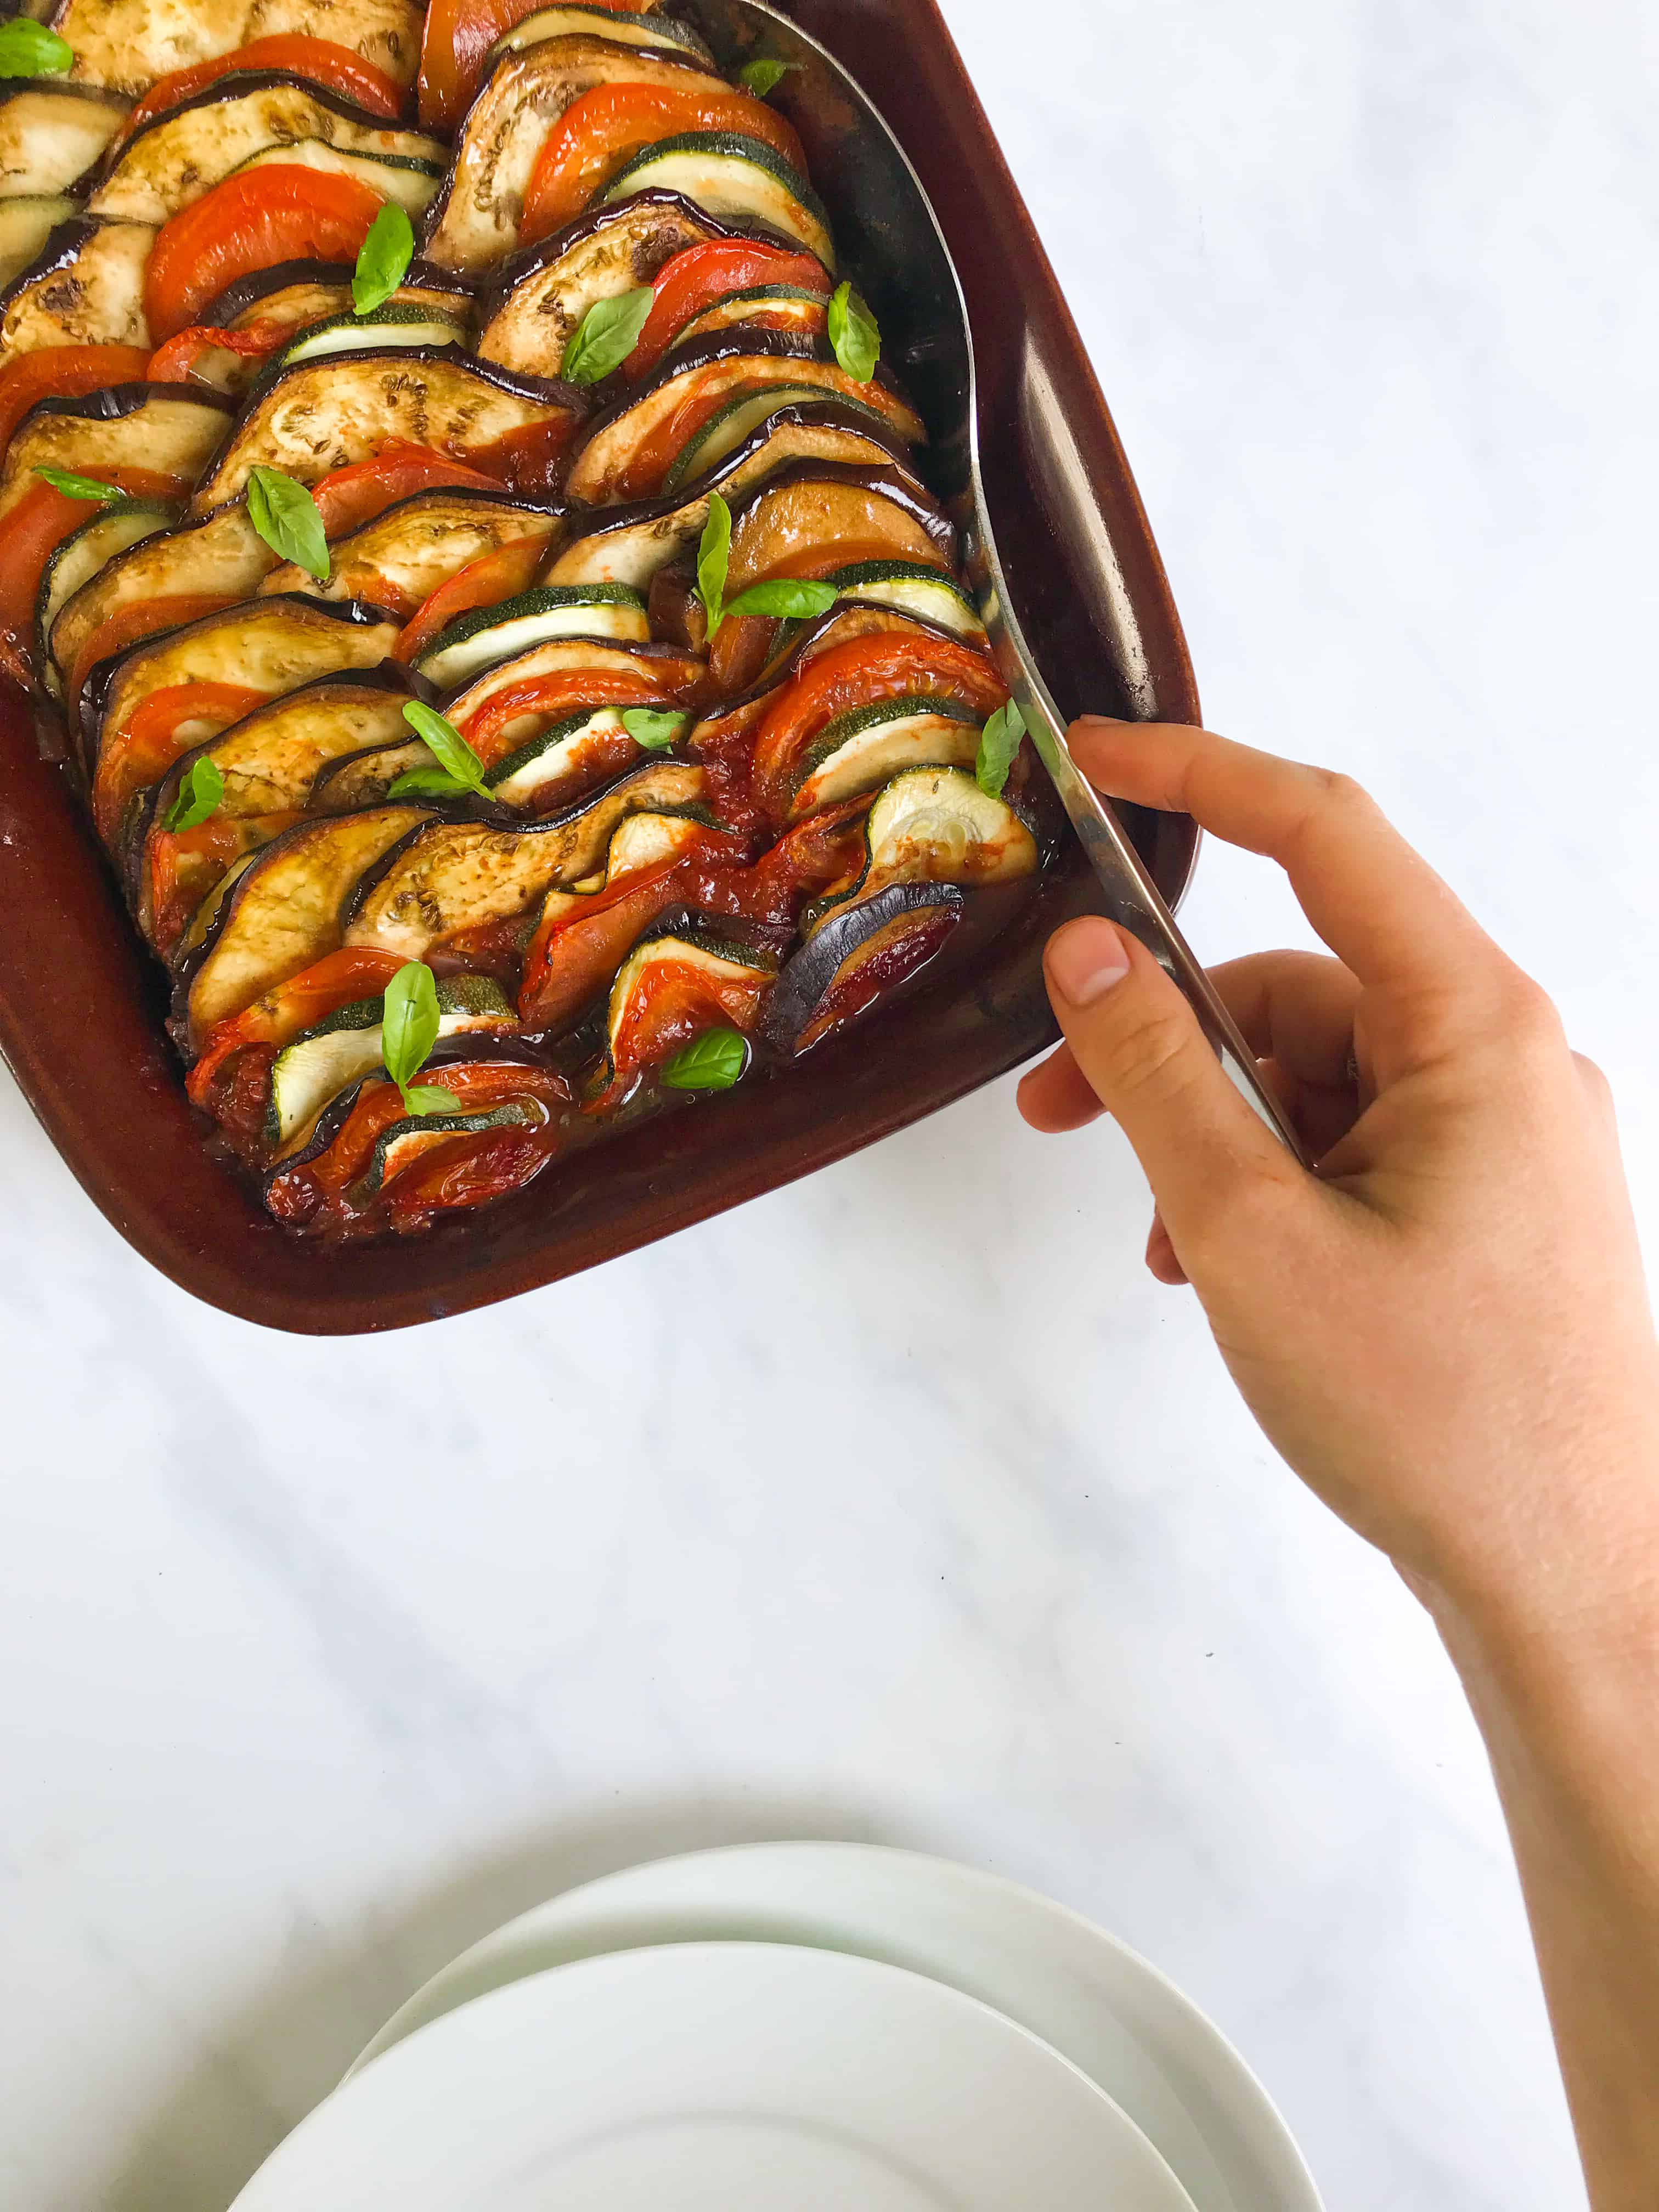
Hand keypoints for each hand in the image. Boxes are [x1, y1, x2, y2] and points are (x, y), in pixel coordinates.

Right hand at [1017, 718, 1658, 1619]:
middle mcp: (1506, 1059)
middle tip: (1051, 1111)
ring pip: (1317, 1074)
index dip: (1201, 777)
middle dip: (1170, 1036)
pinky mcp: (1490, 1201)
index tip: (1093, 757)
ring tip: (1162, 1246)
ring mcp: (1504, 1135)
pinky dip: (1271, 1181)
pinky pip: (1354, 1143)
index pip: (1329, 839)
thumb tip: (1089, 951)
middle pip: (1304, 982)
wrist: (1569, 1580)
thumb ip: (1160, 1074)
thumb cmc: (1435, 1418)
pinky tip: (1219, 1269)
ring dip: (1215, 1135)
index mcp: (1478, 1029)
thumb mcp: (1252, 1234)